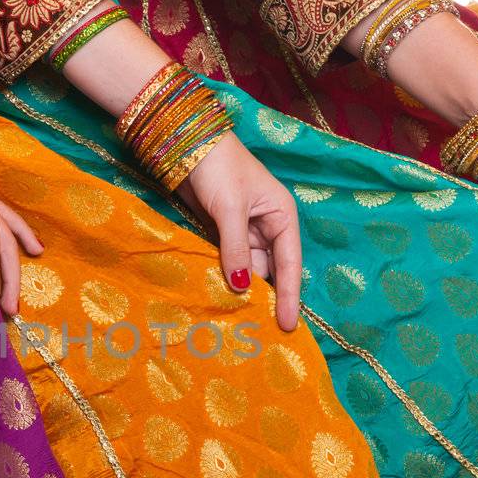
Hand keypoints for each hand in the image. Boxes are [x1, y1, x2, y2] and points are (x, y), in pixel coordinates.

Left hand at [176, 135, 302, 330]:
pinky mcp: (221, 233)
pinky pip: (228, 262)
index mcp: (281, 216)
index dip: (289, 295)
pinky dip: (226, 279)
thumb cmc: (219, 168)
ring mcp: (243, 231)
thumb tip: (240, 288)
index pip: (289, 263)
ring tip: (243, 324)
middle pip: (270, 270)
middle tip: (265, 334)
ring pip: (247, 269)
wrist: (187, 144)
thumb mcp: (230, 209)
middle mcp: (266, 226)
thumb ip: (235, 249)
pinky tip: (223, 301)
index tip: (288, 324)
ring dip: (244, 291)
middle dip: (267, 298)